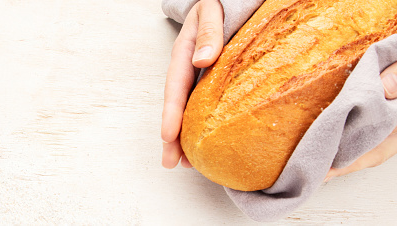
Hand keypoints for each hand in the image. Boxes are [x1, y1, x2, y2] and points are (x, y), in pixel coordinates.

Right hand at [162, 0, 223, 168]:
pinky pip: (205, 107)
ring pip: (189, 111)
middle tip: (170, 162)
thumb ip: (208, 32)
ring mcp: (199, 77)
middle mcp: (189, 68)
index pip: (175, 87)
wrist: (227, 0)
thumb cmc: (219, 3)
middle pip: (177, 106)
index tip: (169, 135)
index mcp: (184, 53)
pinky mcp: (212, 82)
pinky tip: (205, 145)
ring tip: (185, 164)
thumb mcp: (211, 10)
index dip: (172, 113)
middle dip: (172, 136)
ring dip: (185, 138)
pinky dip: (202, 127)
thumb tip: (202, 60)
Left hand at [325, 25, 396, 180]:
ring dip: (350, 160)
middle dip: (349, 162)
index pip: (389, 127)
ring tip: (322, 170)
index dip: (360, 134)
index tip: (334, 140)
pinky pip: (377, 140)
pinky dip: (357, 148)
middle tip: (320, 170)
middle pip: (379, 150)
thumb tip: (383, 87)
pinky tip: (337, 152)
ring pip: (377, 150)